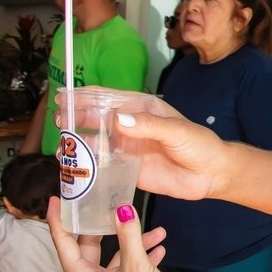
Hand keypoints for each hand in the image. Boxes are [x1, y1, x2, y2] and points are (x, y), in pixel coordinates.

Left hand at [47, 197, 178, 271]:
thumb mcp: (135, 265)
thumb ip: (128, 234)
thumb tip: (123, 208)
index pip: (63, 242)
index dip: (59, 219)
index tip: (56, 198)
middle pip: (89, 245)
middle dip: (104, 225)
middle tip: (105, 202)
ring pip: (115, 254)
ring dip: (134, 241)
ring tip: (157, 230)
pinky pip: (127, 266)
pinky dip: (141, 254)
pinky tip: (160, 247)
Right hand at [55, 87, 228, 200]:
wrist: (212, 174)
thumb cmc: (199, 145)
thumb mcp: (176, 131)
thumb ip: (148, 126)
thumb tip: (117, 118)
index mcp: (143, 109)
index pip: (109, 98)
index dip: (86, 96)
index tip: (64, 97)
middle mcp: (132, 126)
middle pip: (97, 118)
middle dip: (77, 118)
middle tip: (60, 121)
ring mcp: (128, 147)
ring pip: (97, 141)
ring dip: (78, 142)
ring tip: (62, 146)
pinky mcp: (128, 168)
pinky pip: (103, 164)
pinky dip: (88, 164)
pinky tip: (74, 166)